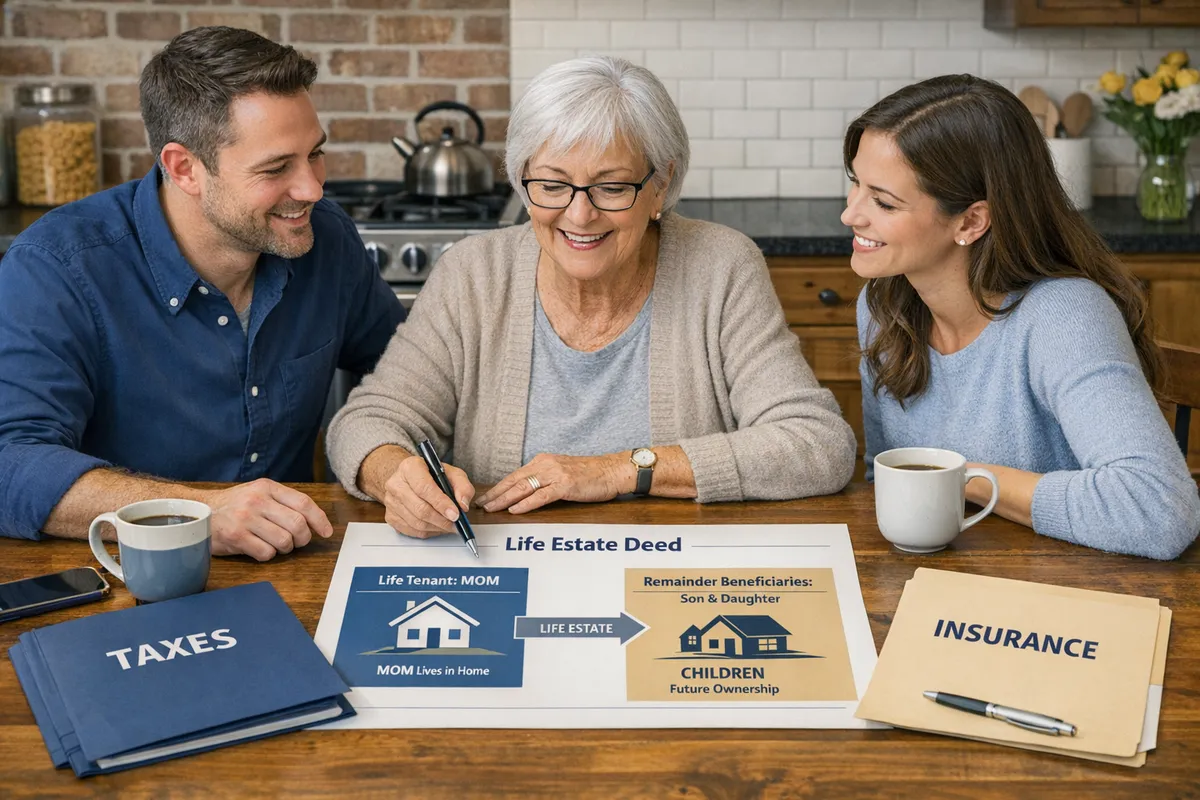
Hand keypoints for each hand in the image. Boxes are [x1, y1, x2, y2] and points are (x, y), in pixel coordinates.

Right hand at [204, 478, 332, 560]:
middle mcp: (257, 500)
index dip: (319, 520)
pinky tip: (259, 549)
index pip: (303, 503)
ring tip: (276, 545)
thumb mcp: (258, 493)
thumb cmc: (234, 506)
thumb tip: (315, 521)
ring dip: (285, 548)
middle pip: (297, 524)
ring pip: (284, 541)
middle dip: (303, 538)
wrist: (197, 512)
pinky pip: (266, 553)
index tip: (326, 532)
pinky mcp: (236, 537)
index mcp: (267, 487)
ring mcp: (245, 519)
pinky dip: (268, 555)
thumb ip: (283, 502)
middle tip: (298, 542)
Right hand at [382, 456, 475, 538]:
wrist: (410, 479)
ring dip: (437, 527)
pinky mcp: (390, 516)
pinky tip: (437, 526)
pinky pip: (411, 530)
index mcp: (410, 467)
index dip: (441, 503)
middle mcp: (396, 483)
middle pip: (420, 508)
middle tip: (456, 523)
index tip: (456, 514)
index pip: (424, 488)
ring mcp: (390, 501)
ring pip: (416, 523)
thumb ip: (462, 486)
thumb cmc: (431, 475)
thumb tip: (463, 505)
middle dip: (442, 520)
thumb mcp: (452, 473)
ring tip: (449, 525)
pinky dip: (428, 532)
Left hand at [477, 453, 630, 513]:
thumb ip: (545, 480)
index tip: (485, 497)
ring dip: (504, 498)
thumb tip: (527, 493)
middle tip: (481, 504)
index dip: (499, 487)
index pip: (515, 475)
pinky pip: (541, 496)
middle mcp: (546, 465)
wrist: (613, 470)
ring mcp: (555, 474)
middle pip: (514, 480)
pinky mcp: (565, 485)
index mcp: (543, 461)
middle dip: (496, 493)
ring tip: (491, 507)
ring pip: (523, 487)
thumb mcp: (563, 473)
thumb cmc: (591, 475)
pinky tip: (515, 509)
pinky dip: (526, 503)